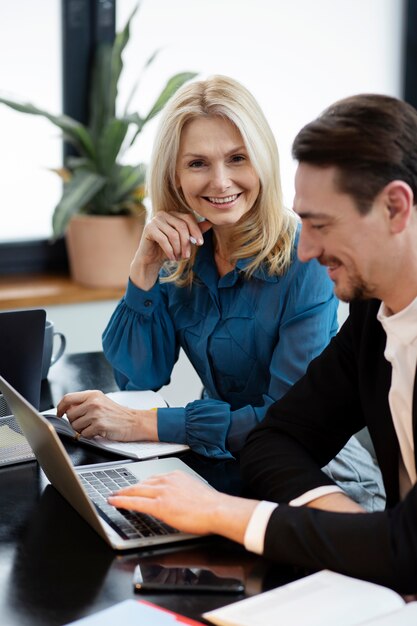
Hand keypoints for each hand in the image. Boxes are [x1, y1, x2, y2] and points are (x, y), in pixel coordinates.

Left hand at [56, 390, 157, 440]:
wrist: (134, 422)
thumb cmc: (118, 414)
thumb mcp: (101, 401)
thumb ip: (85, 402)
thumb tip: (67, 409)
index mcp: (92, 395)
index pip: (68, 398)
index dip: (60, 407)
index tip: (59, 413)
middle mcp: (93, 402)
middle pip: (70, 415)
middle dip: (74, 422)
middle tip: (85, 423)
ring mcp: (96, 414)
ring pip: (75, 426)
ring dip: (81, 430)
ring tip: (93, 427)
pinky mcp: (99, 425)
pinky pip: (84, 434)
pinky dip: (89, 435)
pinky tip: (98, 431)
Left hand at [108, 470, 258, 540]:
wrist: (217, 510)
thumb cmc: (211, 505)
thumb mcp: (194, 491)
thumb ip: (181, 492)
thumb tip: (175, 500)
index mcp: (176, 476)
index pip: (153, 478)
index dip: (141, 483)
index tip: (135, 486)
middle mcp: (167, 480)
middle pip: (141, 483)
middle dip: (128, 487)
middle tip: (118, 490)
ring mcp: (162, 492)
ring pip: (136, 490)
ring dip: (122, 493)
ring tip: (114, 496)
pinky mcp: (159, 505)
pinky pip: (136, 502)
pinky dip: (122, 501)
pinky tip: (114, 502)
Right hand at [130, 211, 211, 289]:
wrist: (151, 259)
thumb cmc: (169, 249)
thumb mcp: (184, 241)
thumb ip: (194, 232)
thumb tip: (210, 223)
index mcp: (173, 214)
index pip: (188, 218)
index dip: (196, 230)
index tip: (200, 243)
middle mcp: (163, 214)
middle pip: (182, 226)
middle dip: (186, 243)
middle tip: (187, 256)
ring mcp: (155, 220)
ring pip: (173, 234)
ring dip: (178, 249)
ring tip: (178, 258)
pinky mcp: (148, 228)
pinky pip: (164, 240)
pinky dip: (170, 251)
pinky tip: (172, 258)